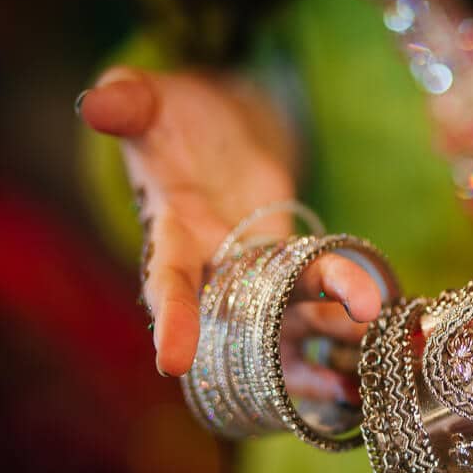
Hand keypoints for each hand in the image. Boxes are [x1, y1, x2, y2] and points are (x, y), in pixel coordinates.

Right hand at [79, 67, 382, 391]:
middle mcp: (213, 265)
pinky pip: (318, 296)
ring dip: (327, 325)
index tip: (170, 362)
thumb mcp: (152, 101)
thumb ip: (129, 103)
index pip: (168, 279)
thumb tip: (96, 103)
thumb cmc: (176, 117)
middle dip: (274, 341)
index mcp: (173, 231)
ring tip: (367, 334)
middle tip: (316, 371)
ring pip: (290, 310)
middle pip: (241, 313)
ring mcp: (255, 269)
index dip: (171, 317)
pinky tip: (377, 328)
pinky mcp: (291, 264)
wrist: (222, 128)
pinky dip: (344, 312)